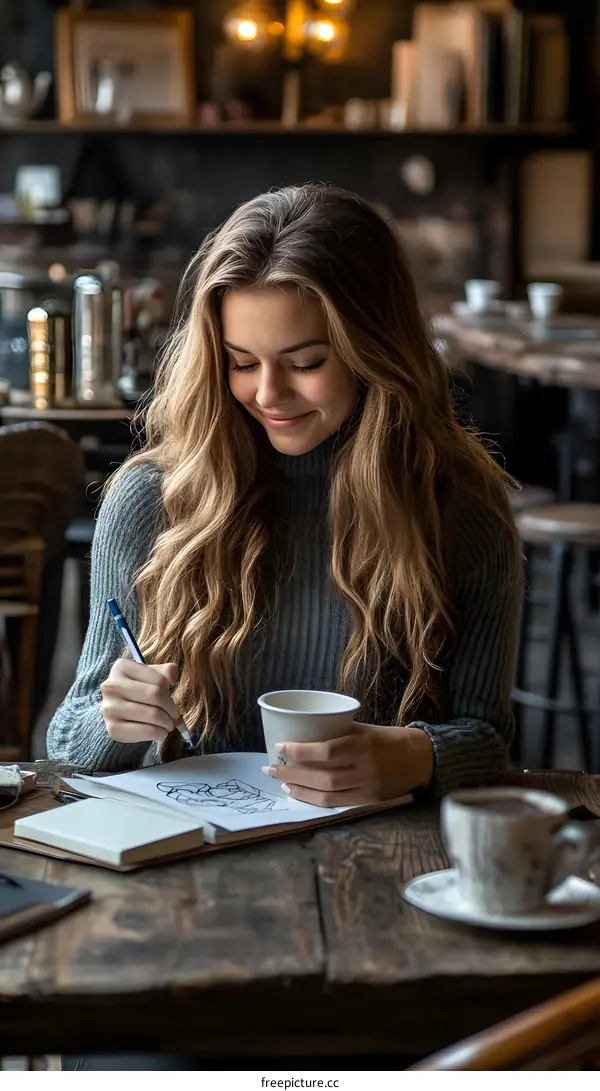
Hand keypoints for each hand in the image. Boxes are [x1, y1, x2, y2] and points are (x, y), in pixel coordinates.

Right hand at [100, 659, 182, 743]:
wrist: (116, 712)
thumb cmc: (137, 691)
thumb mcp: (150, 675)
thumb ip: (165, 671)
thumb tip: (172, 677)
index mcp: (121, 667)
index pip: (158, 680)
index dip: (170, 693)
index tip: (173, 702)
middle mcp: (111, 686)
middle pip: (155, 695)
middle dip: (171, 709)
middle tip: (175, 717)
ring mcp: (110, 708)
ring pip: (152, 714)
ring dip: (167, 723)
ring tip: (168, 725)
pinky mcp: (113, 728)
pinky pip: (146, 731)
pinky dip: (159, 733)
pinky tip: (160, 733)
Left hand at [261, 725, 434, 807]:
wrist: (421, 758)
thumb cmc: (388, 738)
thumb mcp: (364, 729)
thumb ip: (338, 734)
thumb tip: (303, 734)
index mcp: (361, 745)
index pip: (325, 751)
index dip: (299, 751)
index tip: (280, 746)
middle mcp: (363, 768)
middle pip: (320, 776)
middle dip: (291, 772)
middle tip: (270, 768)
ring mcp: (366, 787)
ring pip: (326, 793)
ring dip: (299, 788)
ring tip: (282, 781)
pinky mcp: (368, 801)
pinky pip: (336, 804)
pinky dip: (314, 800)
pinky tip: (300, 793)